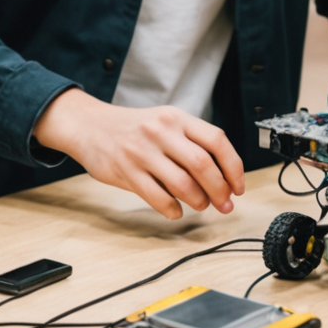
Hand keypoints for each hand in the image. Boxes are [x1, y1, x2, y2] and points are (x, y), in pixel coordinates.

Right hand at [32, 90, 244, 219]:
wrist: (90, 126)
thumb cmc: (133, 128)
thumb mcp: (165, 121)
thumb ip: (191, 142)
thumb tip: (223, 176)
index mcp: (176, 118)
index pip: (217, 141)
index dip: (233, 167)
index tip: (238, 186)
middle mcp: (161, 132)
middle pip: (203, 165)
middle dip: (219, 190)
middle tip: (224, 204)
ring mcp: (142, 152)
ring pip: (183, 184)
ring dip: (198, 201)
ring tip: (200, 205)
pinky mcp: (127, 172)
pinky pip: (159, 198)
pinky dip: (173, 210)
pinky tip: (175, 210)